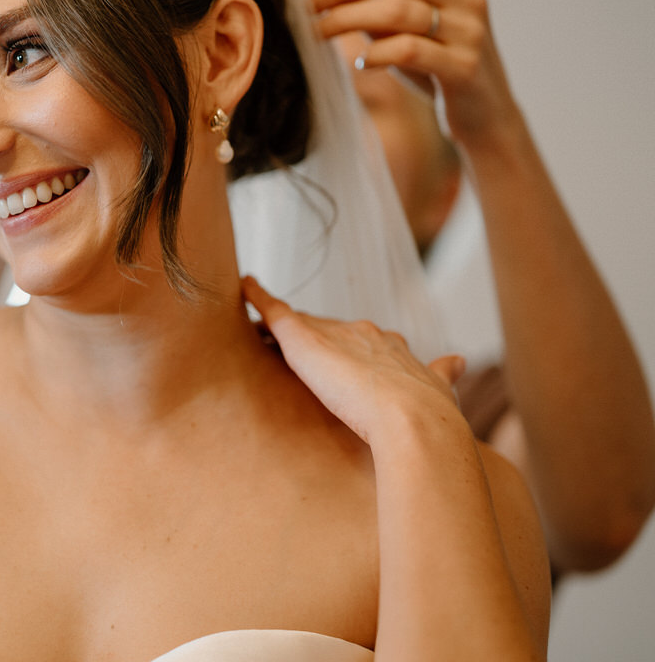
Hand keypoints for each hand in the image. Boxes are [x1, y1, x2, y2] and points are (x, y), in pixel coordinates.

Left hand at [242, 276, 464, 444]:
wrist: (413, 418)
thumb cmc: (428, 416)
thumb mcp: (439, 391)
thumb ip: (443, 374)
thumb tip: (459, 360)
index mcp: (392, 347)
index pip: (360, 340)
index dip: (346, 345)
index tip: (336, 352)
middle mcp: (363, 333)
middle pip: (329, 329)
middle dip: (313, 335)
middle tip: (289, 344)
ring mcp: (333, 334)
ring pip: (300, 323)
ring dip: (281, 323)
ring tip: (257, 321)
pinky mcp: (304, 340)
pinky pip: (274, 312)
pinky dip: (258, 298)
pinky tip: (244, 287)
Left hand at [307, 0, 523, 150]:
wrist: (484, 113)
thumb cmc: (432, 64)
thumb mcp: (399, 25)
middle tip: (306, 5)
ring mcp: (469, 29)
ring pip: (399, 10)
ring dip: (347, 19)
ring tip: (317, 32)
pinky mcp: (465, 67)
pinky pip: (410, 51)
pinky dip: (376, 54)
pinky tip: (358, 62)